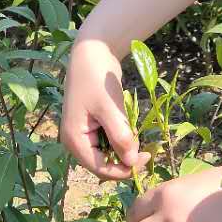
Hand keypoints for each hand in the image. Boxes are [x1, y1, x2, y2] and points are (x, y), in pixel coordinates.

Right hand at [60, 38, 149, 180]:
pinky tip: (129, 122)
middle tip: (146, 147)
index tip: (146, 158)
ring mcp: (85, 133)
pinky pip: (110, 140)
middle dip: (125, 158)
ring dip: (125, 146)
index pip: (100, 169)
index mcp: (75, 140)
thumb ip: (120, 136)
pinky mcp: (94, 125)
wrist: (92, 52)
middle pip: (104, 163)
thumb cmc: (97, 79)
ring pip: (109, 152)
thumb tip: (131, 162)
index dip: (124, 169)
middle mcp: (77, 141)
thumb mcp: (109, 108)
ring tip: (135, 128)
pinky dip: (122, 136)